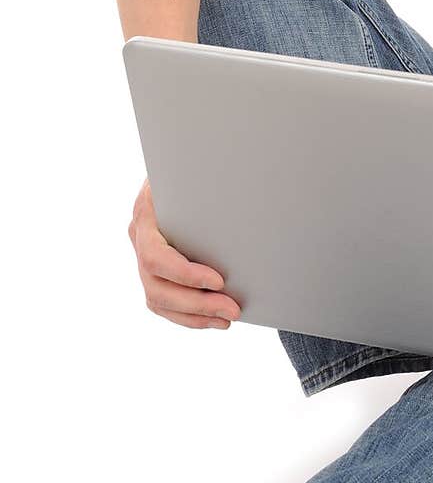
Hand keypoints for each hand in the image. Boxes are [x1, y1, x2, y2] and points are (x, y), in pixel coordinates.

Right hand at [129, 178, 241, 329]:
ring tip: (228, 319)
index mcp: (145, 214)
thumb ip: (205, 182)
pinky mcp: (152, 269)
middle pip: (157, 286)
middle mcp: (138, 237)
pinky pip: (164, 302)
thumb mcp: (193, 167)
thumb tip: (243, 187)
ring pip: (159, 300)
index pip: (157, 257)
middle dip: (198, 303)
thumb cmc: (190, 163)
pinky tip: (214, 320)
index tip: (220, 280)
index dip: (186, 274)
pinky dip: (189, 316)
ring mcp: (141, 255)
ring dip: (195, 316)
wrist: (176, 164)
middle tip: (233, 309)